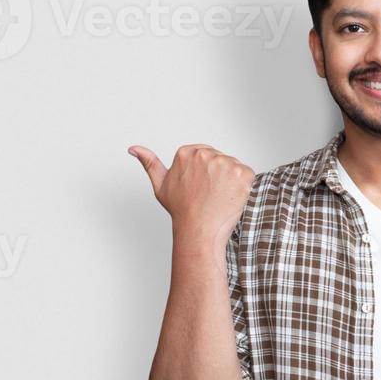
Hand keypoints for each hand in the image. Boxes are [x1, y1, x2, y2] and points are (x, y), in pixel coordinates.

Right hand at [128, 144, 253, 249]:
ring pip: (233, 167)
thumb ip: (149, 162)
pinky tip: (230, 198)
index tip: (200, 188)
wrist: (198, 231)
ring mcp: (225, 163)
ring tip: (218, 198)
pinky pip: (247, 175)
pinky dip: (243, 187)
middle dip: (218, 175)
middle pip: (220, 159)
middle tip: (209, 195)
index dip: (205, 174)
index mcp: (186, 152)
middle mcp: (205, 154)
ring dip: (230, 181)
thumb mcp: (160, 184)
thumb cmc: (180, 210)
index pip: (205, 155)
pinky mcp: (242, 173)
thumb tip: (133, 148)